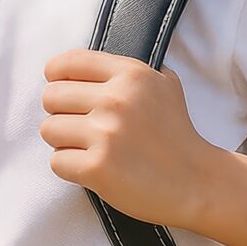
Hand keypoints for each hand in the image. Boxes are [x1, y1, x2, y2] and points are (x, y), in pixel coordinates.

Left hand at [41, 48, 221, 229]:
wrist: (198, 183)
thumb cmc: (177, 134)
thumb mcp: (164, 85)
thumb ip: (129, 71)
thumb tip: (87, 66)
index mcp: (130, 74)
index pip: (68, 63)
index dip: (56, 76)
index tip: (62, 89)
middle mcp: (116, 100)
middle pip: (51, 96)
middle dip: (61, 113)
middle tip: (81, 126)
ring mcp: (106, 135)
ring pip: (48, 130)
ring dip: (63, 142)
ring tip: (88, 148)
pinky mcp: (98, 168)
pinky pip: (57, 161)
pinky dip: (70, 167)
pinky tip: (92, 167)